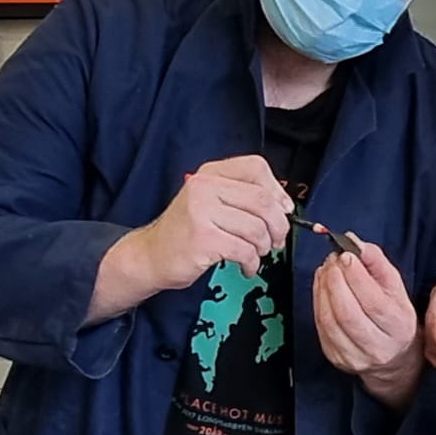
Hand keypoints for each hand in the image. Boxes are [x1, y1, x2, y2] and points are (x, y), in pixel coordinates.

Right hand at [128, 156, 292, 290]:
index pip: (255, 168)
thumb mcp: (212, 203)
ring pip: (256, 228)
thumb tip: (284, 206)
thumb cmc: (187, 232)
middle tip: (276, 240)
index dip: (277, 191)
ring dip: (263, 247)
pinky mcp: (203, 239)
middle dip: (278, 225)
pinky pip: (245, 250)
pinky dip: (252, 263)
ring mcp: (201, 212)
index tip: (284, 210)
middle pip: (262, 201)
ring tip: (256, 254)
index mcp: (210, 174)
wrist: (151, 255)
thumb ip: (244, 197)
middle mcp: (204, 187)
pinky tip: (246, 266)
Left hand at [313, 236, 422, 408]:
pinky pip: (320, 326)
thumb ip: (377, 262)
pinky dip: (317, 300)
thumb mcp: (395, 287)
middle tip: (333, 259)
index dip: (356, 276)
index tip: (346, 254)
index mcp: (399, 327)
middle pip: (347, 313)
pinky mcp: (336, 357)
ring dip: (323, 288)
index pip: (373, 302)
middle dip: (335, 280)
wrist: (393, 355)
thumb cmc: (394, 315)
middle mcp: (378, 347)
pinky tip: (322, 285)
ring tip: (327, 270)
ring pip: (329, 320)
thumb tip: (355, 243)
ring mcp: (354, 356)